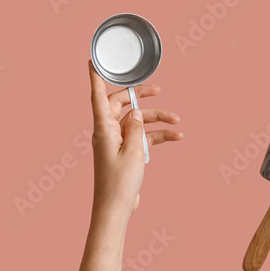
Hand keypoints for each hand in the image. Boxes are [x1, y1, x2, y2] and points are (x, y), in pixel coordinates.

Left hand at [88, 61, 181, 217]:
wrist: (117, 209)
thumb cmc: (119, 183)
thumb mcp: (133, 151)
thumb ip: (136, 127)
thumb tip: (137, 112)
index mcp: (103, 128)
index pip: (97, 96)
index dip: (95, 77)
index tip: (92, 61)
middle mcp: (108, 131)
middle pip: (122, 105)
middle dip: (140, 96)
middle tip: (158, 89)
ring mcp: (118, 142)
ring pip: (137, 121)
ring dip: (157, 119)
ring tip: (177, 120)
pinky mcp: (127, 153)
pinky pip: (143, 138)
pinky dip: (158, 136)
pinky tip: (176, 136)